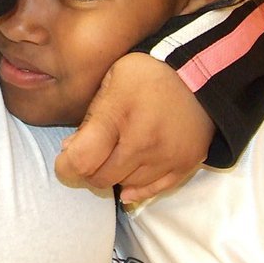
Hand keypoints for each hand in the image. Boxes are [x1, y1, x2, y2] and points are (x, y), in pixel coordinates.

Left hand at [54, 52, 214, 203]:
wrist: (199, 72)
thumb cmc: (146, 72)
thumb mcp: (109, 80)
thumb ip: (89, 117)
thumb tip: (70, 149)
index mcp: (117, 116)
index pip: (81, 161)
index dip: (65, 167)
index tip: (64, 160)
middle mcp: (142, 142)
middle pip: (101, 179)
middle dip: (88, 171)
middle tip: (91, 154)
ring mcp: (166, 157)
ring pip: (125, 186)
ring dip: (115, 175)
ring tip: (118, 151)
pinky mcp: (185, 165)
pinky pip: (153, 190)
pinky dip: (138, 185)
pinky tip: (131, 171)